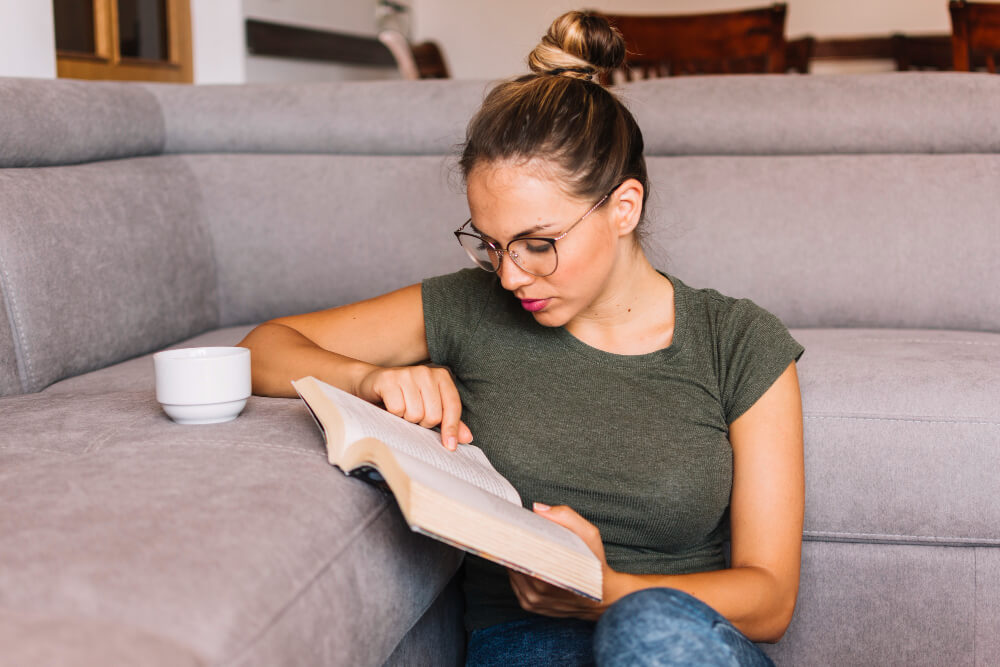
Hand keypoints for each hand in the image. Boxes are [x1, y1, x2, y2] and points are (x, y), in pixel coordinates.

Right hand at [355, 365, 472, 449]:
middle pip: (433, 415)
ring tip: (401, 411)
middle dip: (422, 423)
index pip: (453, 406)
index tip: (450, 446)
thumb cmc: (404, 397)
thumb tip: (467, 438)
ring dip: (406, 419)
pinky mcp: (389, 379)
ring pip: (415, 414)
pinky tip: (389, 407)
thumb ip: (448, 421)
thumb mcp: (428, 407)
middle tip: (413, 416)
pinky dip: (393, 414)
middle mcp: (426, 372)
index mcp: (441, 376)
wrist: (371, 383)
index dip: (451, 428)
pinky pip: (397, 409)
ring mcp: (407, 374)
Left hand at [507, 503, 619, 620]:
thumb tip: (538, 509)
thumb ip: (565, 517)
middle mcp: (536, 591)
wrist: (603, 597)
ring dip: (516, 559)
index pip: (516, 552)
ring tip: (524, 545)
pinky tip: (530, 562)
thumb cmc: (595, 567)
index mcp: (549, 574)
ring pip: (512, 572)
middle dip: (514, 545)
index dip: (512, 537)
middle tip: (517, 531)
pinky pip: (515, 584)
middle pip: (511, 561)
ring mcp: (532, 600)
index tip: (512, 525)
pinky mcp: (530, 606)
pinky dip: (519, 572)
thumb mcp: (589, 535)